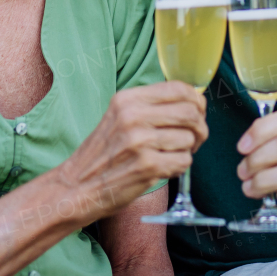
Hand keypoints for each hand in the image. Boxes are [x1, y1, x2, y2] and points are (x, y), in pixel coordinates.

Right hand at [54, 81, 207, 221]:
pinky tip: (165, 168)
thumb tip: (193, 101)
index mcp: (128, 99)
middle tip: (193, 139)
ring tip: (171, 155)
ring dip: (188, 150)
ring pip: (190, 138)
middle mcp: (133, 116)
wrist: (77, 187)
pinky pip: (184, 161)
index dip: (196, 101)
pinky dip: (180, 167)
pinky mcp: (148, 166)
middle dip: (199, 127)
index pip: (179, 88)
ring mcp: (141, 142)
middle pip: (190, 112)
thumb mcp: (119, 117)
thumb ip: (151, 107)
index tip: (197, 112)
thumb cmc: (103, 154)